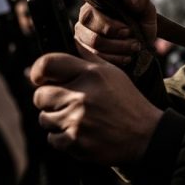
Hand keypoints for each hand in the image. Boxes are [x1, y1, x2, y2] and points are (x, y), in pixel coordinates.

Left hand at [30, 48, 161, 165]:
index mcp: (91, 74)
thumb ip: (88, 58)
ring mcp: (77, 120)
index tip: (39, 79)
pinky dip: (63, 139)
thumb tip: (71, 41)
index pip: (47, 64)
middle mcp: (82, 95)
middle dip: (49, 101)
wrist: (146, 136)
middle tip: (67, 104)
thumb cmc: (127, 102)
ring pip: (44, 119)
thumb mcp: (113, 74)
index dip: (37, 72)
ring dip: (56, 121)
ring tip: (79, 120)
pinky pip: (52, 139)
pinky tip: (82, 134)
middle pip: (40, 96)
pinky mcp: (75, 142)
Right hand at [74, 0, 157, 66]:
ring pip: (96, 51)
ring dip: (118, 52)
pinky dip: (115, 61)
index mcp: (94, 6)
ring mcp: (83, 39)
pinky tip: (127, 57)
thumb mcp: (145, 10)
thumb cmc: (140, 21)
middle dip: (118, 43)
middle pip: (93, 37)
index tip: (129, 31)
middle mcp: (84, 22)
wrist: (142, 40)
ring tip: (134, 49)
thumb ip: (140, 0)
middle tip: (135, 44)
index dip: (110, 26)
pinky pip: (97, 62)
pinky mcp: (87, 54)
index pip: (91, 16)